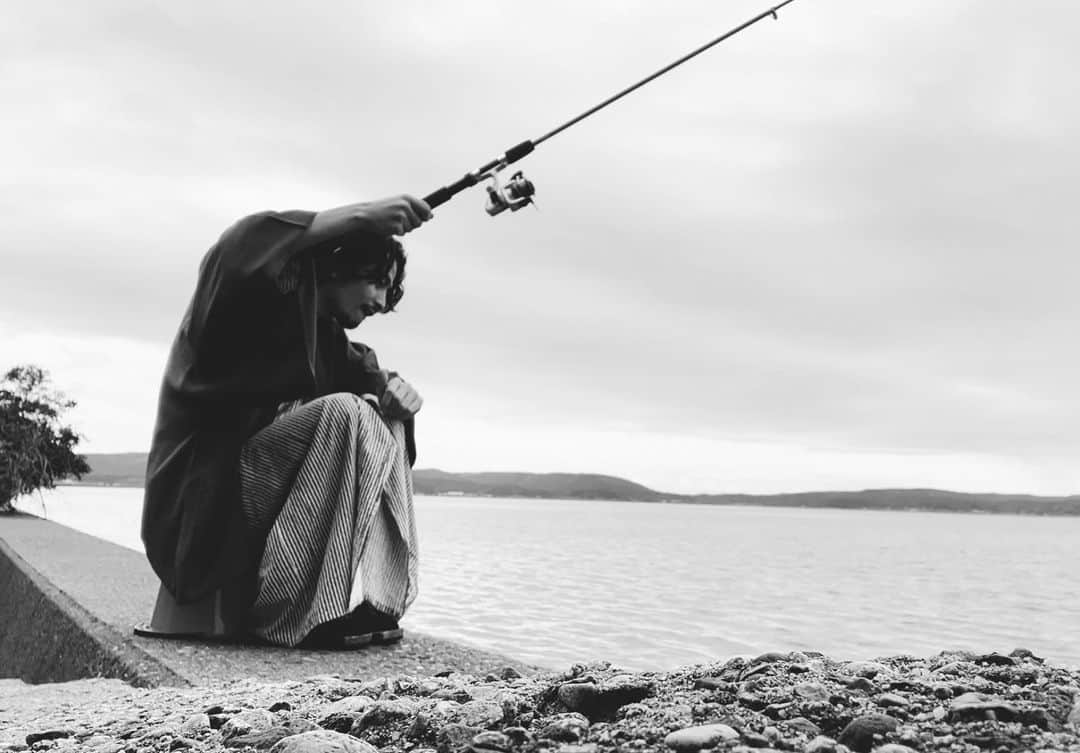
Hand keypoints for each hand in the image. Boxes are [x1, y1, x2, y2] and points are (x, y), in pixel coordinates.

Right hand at [308, 195, 432, 241]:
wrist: (365, 215)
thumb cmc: (382, 210)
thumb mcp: (398, 204)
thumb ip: (414, 208)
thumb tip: (431, 216)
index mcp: (406, 198)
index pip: (426, 208)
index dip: (426, 215)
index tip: (426, 217)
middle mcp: (405, 205)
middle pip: (419, 222)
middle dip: (411, 223)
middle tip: (397, 219)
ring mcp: (401, 215)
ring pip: (412, 228)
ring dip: (403, 228)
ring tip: (391, 221)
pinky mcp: (396, 225)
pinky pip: (403, 233)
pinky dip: (396, 232)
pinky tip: (388, 226)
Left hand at [380, 373, 422, 418]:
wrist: (394, 401)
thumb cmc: (385, 396)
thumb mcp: (379, 389)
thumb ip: (380, 379)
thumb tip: (385, 371)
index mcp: (396, 380)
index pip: (391, 392)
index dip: (385, 401)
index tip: (382, 406)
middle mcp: (407, 385)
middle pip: (398, 400)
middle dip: (390, 408)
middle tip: (387, 411)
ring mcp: (414, 392)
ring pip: (404, 407)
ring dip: (396, 413)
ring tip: (393, 413)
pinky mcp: (420, 400)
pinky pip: (412, 411)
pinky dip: (404, 415)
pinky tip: (400, 414)